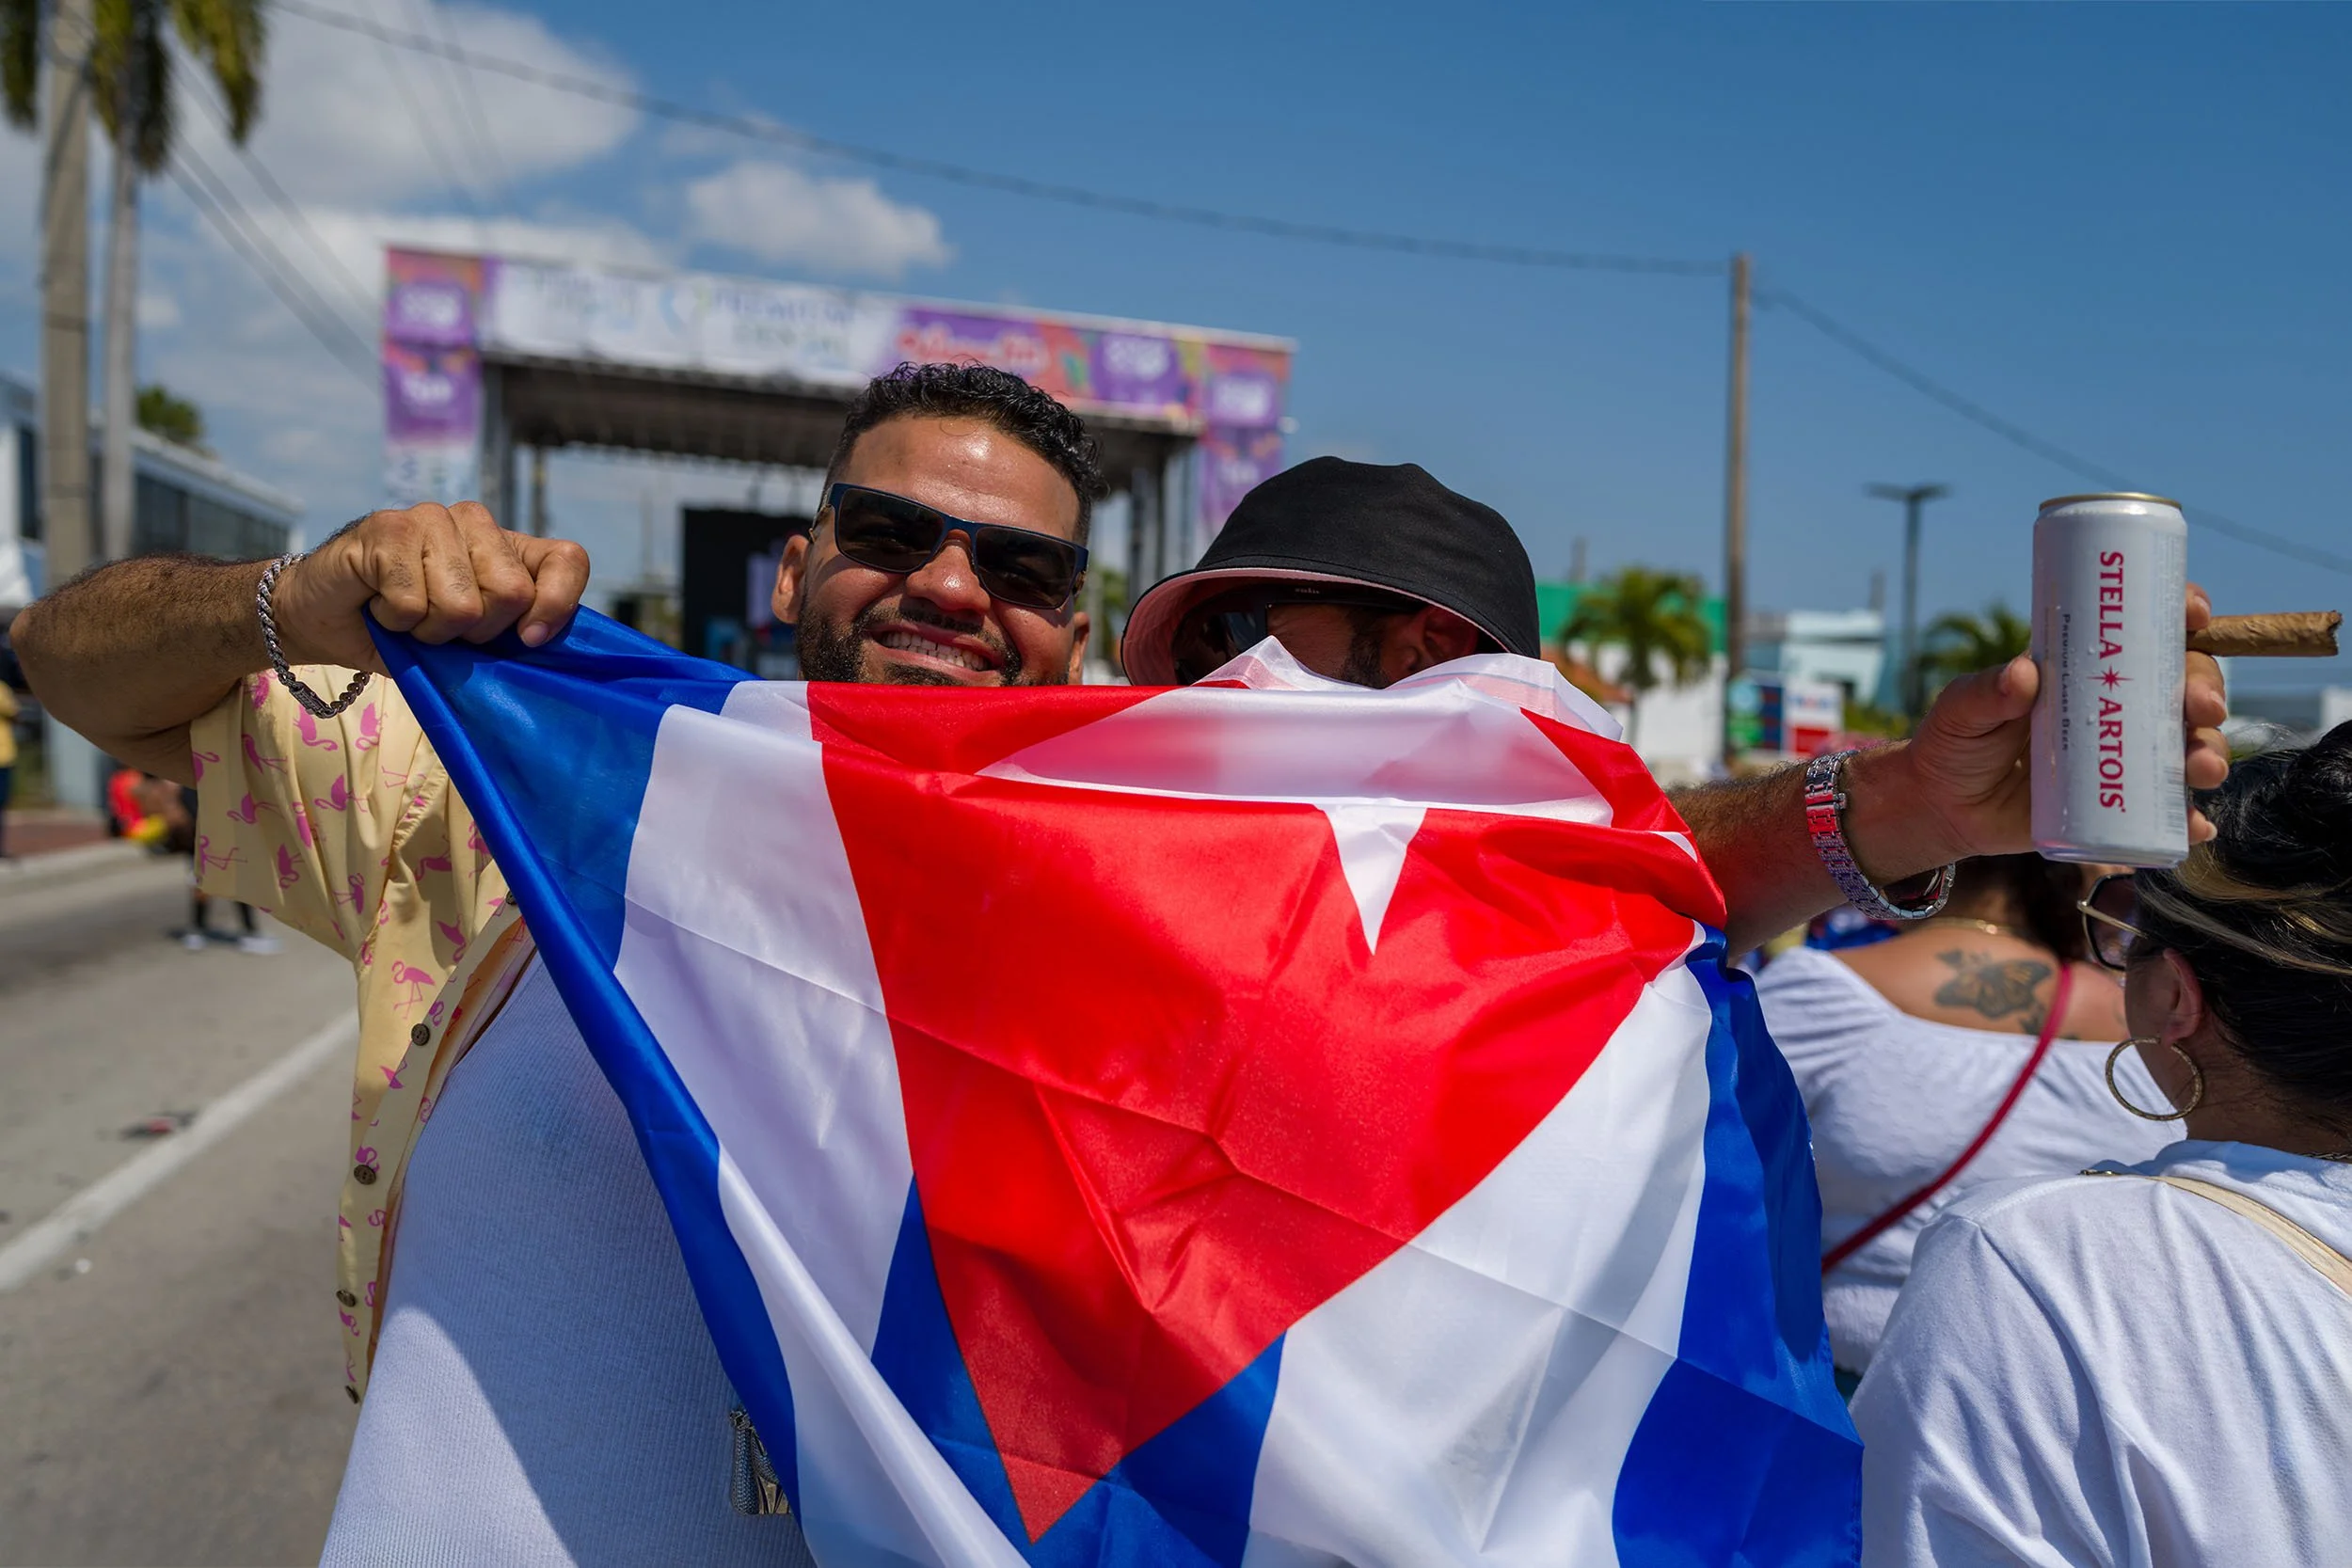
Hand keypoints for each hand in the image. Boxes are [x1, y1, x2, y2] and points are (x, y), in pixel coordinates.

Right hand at [270, 503, 589, 672]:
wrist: (325, 619)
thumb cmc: (406, 631)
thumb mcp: (470, 642)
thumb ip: (511, 636)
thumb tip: (539, 641)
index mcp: (507, 547)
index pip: (567, 559)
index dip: (557, 604)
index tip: (528, 641)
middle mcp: (476, 521)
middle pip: (512, 592)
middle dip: (475, 632)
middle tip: (440, 627)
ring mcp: (432, 517)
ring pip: (461, 603)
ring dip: (428, 630)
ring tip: (407, 615)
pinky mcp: (388, 526)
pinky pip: (412, 602)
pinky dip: (394, 622)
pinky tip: (379, 604)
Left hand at [1891, 582, 2230, 861]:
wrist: (1944, 807)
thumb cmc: (1955, 744)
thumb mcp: (1962, 710)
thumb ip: (1985, 692)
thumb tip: (2023, 675)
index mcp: (2086, 669)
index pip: (2146, 632)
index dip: (2181, 617)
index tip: (2194, 616)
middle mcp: (2117, 707)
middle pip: (2183, 688)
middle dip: (2207, 692)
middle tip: (2202, 708)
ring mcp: (2123, 756)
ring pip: (2186, 746)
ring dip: (2208, 752)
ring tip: (2201, 769)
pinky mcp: (2117, 804)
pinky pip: (2165, 810)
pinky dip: (2188, 818)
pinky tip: (2196, 825)